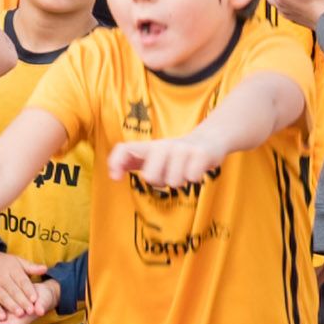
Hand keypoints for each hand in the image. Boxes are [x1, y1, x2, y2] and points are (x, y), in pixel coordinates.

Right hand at [0, 252, 61, 323]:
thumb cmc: (2, 263)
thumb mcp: (17, 261)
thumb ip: (31, 267)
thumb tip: (45, 269)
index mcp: (12, 270)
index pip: (22, 281)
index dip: (29, 290)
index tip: (36, 298)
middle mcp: (2, 278)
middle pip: (14, 291)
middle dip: (22, 301)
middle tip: (30, 310)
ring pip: (3, 297)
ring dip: (11, 306)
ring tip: (20, 314)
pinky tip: (1, 317)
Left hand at [113, 130, 234, 191]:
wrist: (210, 140)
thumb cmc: (177, 155)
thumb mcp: (155, 156)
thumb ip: (134, 162)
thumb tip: (113, 174)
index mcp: (150, 147)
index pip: (124, 149)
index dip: (115, 162)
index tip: (115, 178)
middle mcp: (163, 146)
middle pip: (150, 176)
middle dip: (158, 183)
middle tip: (167, 176)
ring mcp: (182, 149)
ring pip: (173, 181)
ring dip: (179, 182)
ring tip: (183, 171)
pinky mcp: (200, 153)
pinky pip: (192, 177)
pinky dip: (195, 178)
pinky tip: (196, 169)